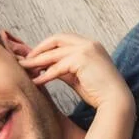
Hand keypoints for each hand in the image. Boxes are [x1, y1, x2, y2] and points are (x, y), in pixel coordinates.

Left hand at [18, 33, 133, 111]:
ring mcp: (86, 49)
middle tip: (24, 60)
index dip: (45, 46)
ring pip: (54, 53)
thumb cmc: (97, 91)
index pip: (62, 38)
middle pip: (56, 39)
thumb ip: (62, 68)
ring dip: (37, 62)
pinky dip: (45, 75)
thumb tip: (44, 68)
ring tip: (24, 69)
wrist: (114, 100)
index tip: (33, 56)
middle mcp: (89, 43)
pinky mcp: (82, 59)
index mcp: (89, 44)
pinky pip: (57, 67)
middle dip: (38, 49)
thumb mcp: (76, 76)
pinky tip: (36, 82)